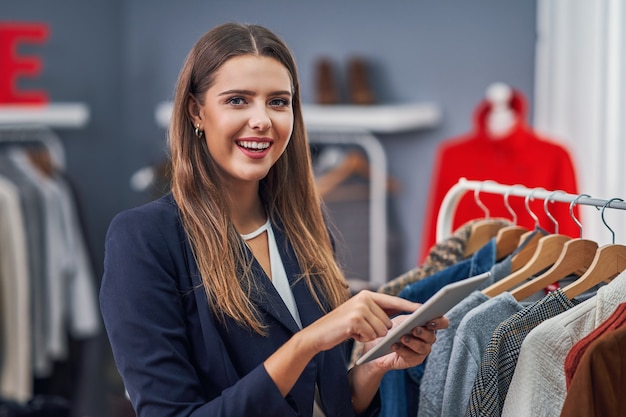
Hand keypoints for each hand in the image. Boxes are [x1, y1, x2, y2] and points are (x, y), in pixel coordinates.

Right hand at [299, 290, 420, 353]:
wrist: (318, 334)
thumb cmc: (341, 327)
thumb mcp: (359, 315)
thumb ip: (377, 312)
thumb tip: (399, 317)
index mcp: (366, 295)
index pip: (393, 301)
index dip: (408, 306)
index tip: (423, 309)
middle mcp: (364, 298)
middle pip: (388, 322)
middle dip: (378, 331)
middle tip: (360, 330)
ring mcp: (359, 308)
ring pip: (381, 330)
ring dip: (370, 336)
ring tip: (355, 331)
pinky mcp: (354, 320)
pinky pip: (371, 336)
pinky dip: (362, 339)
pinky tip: (350, 334)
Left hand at [365, 314, 448, 370]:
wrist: (381, 345)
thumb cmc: (394, 329)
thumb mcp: (403, 319)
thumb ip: (413, 315)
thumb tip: (420, 308)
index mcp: (429, 325)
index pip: (442, 323)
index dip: (439, 322)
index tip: (430, 321)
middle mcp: (428, 338)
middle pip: (432, 336)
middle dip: (423, 333)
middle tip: (414, 329)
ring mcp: (422, 350)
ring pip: (423, 348)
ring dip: (412, 342)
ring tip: (402, 338)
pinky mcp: (414, 360)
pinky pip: (411, 356)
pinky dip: (402, 350)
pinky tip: (395, 346)